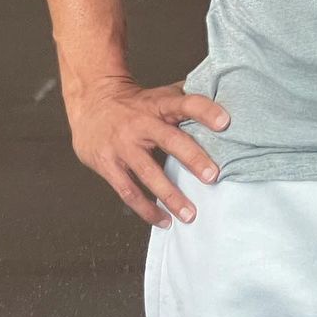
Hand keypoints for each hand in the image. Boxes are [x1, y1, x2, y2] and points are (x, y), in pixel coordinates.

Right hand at [67, 76, 230, 228]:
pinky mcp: (108, 165)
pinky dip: (147, 210)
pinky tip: (164, 221)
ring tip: (191, 215)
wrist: (92, 102)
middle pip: (171, 140)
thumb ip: (186, 101)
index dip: (206, 111)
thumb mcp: (160, 95)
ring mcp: (123, 146)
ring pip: (149, 173)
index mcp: (159, 104)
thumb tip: (225, 102)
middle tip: (213, 176)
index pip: (186, 103)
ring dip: (171, 196)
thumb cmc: (136, 103)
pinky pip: (129, 192)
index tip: (225, 123)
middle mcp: (141, 124)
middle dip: (193, 159)